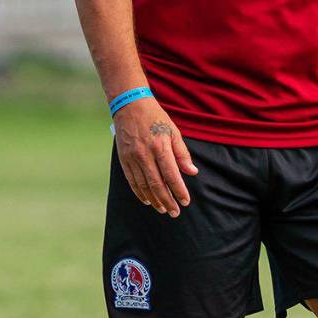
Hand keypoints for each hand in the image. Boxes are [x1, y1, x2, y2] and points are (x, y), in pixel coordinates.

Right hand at [113, 97, 197, 216]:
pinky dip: (140, 193)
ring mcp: (132, 158)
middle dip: (167, 201)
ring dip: (154, 200)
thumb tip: (192, 172)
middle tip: (175, 212)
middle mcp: (145, 154)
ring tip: (163, 209)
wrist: (130, 105)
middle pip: (157, 185)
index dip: (179, 191)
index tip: (185, 201)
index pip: (171, 175)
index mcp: (160, 147)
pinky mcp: (124, 159)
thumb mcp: (173, 131)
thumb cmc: (156, 118)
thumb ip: (182, 153)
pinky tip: (147, 200)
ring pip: (143, 186)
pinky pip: (132, 181)